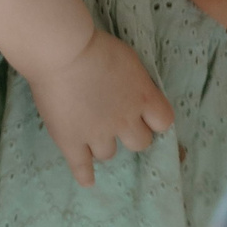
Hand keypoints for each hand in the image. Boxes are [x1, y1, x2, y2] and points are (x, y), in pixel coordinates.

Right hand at [27, 28, 173, 187]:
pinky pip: (81, 166)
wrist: (62, 52)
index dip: (154, 120)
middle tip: (117, 123)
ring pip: (108, 154)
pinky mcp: (71, 140)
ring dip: (103, 145)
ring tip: (92, 135)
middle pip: (140, 143)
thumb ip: (135, 82)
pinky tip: (88, 181)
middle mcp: (125, 120)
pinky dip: (85, 175)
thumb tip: (134, 92)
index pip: (164, 122)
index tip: (146, 116)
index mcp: (143, 97)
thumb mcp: (128, 60)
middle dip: (131, 134)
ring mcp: (97, 133)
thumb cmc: (94, 46)